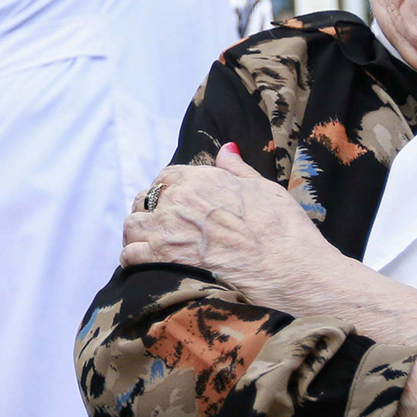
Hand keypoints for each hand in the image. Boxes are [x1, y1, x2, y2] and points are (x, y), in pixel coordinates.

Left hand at [121, 144, 334, 310]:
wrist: (286, 267)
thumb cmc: (282, 228)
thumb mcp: (263, 187)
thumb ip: (237, 169)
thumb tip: (227, 149)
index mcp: (201, 179)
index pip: (167, 177)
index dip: (167, 189)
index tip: (171, 201)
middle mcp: (179, 201)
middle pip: (145, 200)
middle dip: (149, 210)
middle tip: (159, 226)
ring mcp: (168, 230)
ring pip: (132, 226)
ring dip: (137, 234)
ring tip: (148, 244)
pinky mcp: (163, 260)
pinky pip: (130, 255)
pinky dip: (133, 260)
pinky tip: (144, 264)